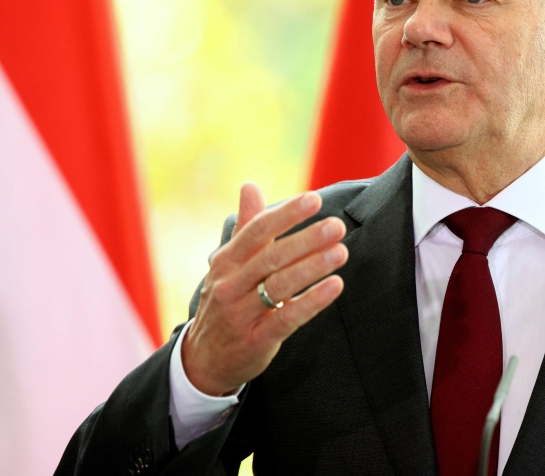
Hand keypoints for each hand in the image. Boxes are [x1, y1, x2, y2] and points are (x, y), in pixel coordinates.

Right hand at [181, 182, 347, 395]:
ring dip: (313, 267)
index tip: (314, 199)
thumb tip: (249, 185)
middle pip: (271, 257)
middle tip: (336, 226)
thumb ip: (246, 226)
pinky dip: (312, 301)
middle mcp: (230, 285)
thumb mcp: (229, 264)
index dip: (286, 214)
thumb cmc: (226, 301)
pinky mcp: (256, 340)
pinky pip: (287, 318)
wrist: (203, 358)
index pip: (257, 231)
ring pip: (280, 285)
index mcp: (226, 261)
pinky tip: (335, 286)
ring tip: (341, 252)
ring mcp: (241, 313)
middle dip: (306, 239)